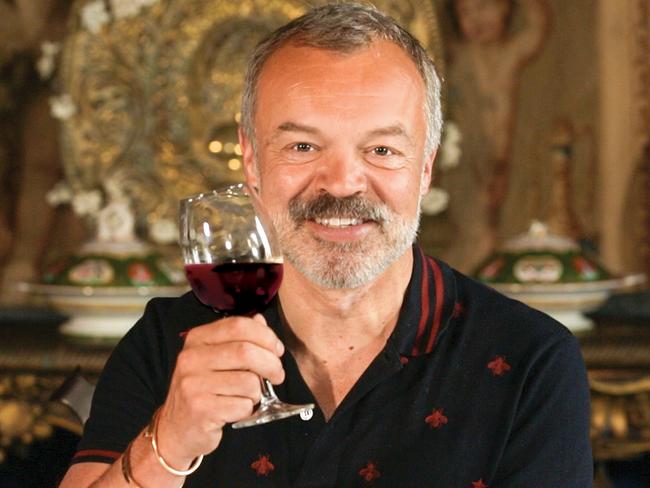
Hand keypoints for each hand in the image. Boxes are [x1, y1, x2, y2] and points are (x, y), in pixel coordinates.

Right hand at [155, 314, 284, 465]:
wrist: (177, 428)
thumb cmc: (203, 390)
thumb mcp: (215, 358)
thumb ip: (238, 338)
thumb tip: (261, 320)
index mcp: (197, 339)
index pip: (239, 325)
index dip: (266, 336)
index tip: (277, 350)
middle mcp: (191, 358)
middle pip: (246, 352)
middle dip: (272, 364)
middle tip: (277, 375)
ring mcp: (193, 384)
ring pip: (249, 381)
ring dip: (258, 392)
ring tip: (248, 396)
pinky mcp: (200, 409)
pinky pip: (242, 405)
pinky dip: (248, 409)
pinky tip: (236, 410)